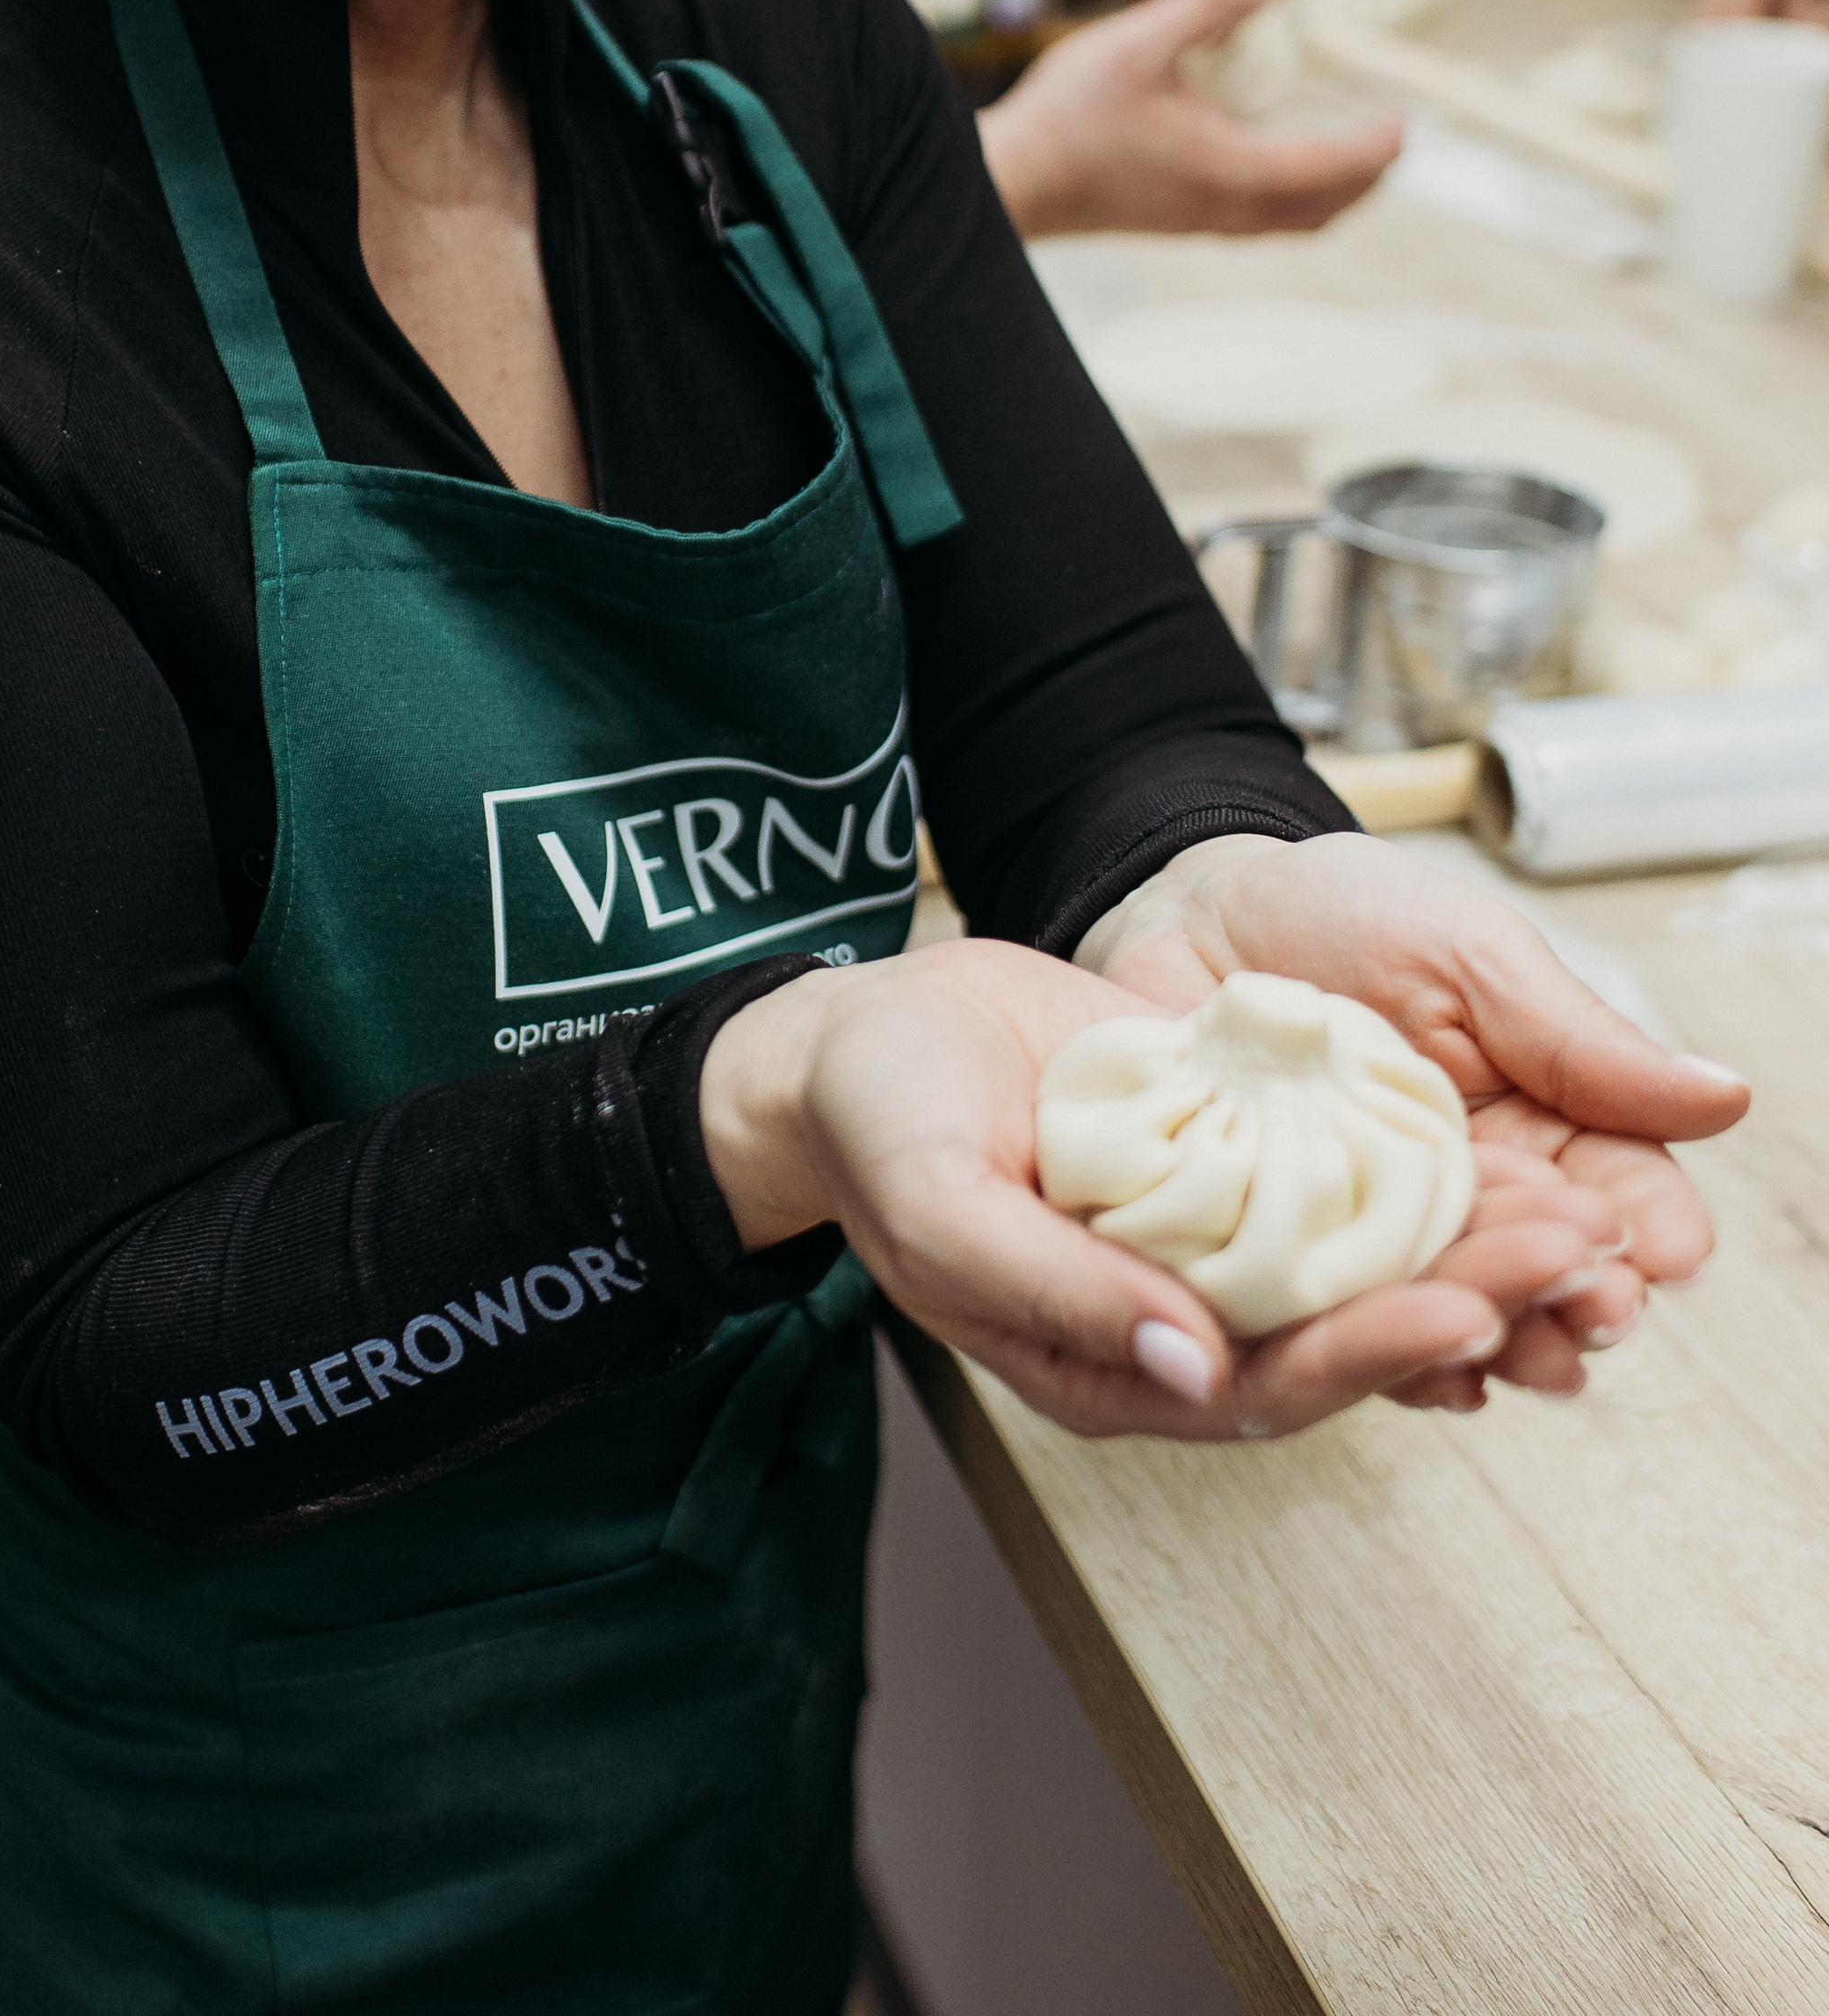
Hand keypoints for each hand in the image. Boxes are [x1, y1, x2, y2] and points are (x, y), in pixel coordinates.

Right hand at [699, 939, 1629, 1442]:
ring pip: (1356, 1264)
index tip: (1465, 1313)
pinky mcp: (1224, 1156)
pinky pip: (1331, 1181)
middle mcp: (1178, 1318)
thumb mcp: (942, 1204)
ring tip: (1572, 1211)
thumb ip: (1056, 1292)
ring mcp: (1206, 1238)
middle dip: (1462, 1297)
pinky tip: (1498, 1146)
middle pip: (1343, 1332)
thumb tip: (1196, 1368)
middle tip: (1572, 1257)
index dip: (1369, 1353)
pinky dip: (1415, 1172)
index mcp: (1112, 1362)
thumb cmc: (877, 1128)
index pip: (1266, 1383)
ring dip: (1465, 1242)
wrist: (854, 1043)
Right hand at [976, 0, 1402, 239]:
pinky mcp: (1176, 222)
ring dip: (1332, 193)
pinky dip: (1293, 199)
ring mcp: (1200, 223)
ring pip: (1294, 222)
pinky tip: (1274, 168)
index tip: (1403, 117)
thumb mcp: (1142, 40)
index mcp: (1232, 169)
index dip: (1375, 143)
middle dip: (1366, 175)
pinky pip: (1261, 222)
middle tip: (1390, 136)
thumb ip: (1213, 0)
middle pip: (1325, 208)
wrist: (1008, 184)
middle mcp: (1227, 208)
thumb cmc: (1068, 117)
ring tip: (1349, 156)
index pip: (1333, 165)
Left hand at [1076, 830, 1747, 1405]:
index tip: (1666, 1253)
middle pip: (1532, 1268)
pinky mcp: (1271, 1253)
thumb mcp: (1471, 953)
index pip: (1612, 1192)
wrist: (1188, 905)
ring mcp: (1364, 1233)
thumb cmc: (1340, 914)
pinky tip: (1407, 1369)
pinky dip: (1368, 1349)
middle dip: (1566, 1297)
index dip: (1646, 1227)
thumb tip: (1723, 1094)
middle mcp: (1458, 1199)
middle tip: (1587, 1315)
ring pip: (1440, 1307)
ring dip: (1482, 1338)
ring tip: (1501, 1348)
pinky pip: (1327, 1319)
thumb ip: (1579, 1038)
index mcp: (1531, 1127)